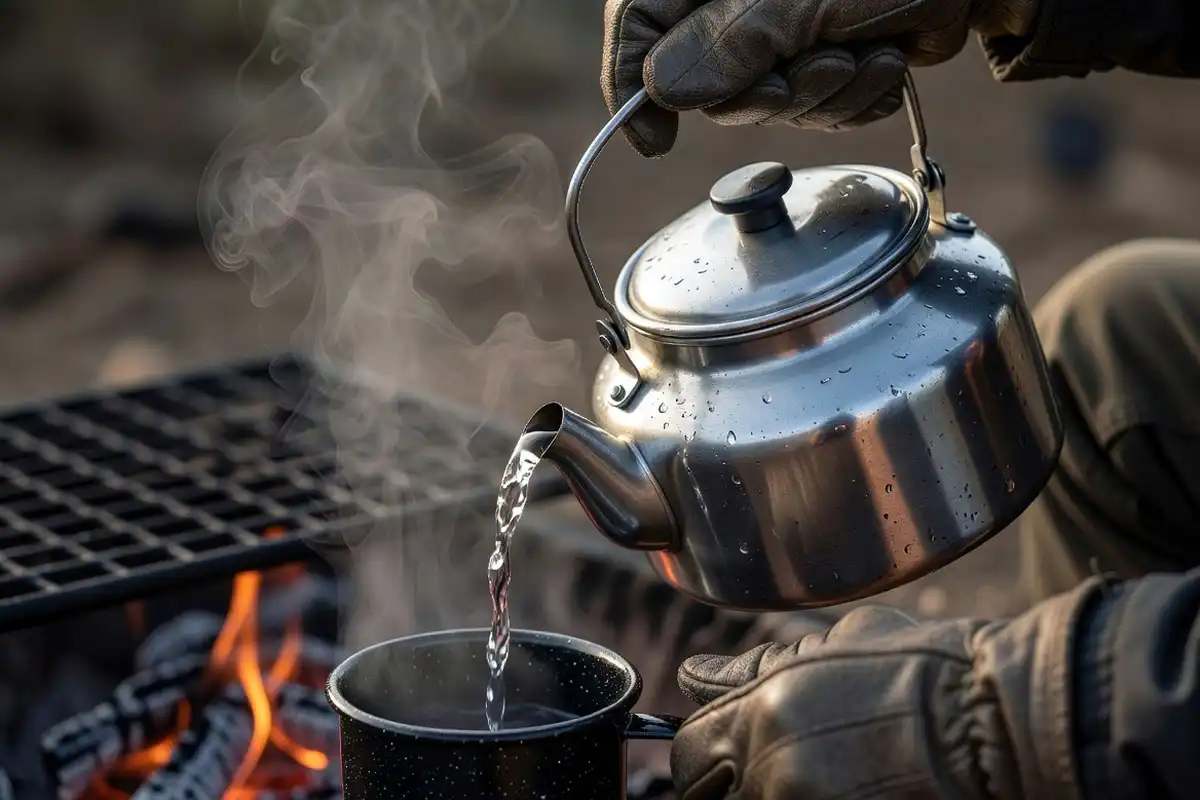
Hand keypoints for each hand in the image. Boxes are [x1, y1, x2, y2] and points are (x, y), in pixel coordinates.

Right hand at [602, 0, 1038, 155]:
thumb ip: (728, 43)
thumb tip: (661, 91)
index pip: (638, 21)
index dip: (631, 85)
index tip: (651, 141)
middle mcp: (736, 0)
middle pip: (704, 82)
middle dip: (767, 93)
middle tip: (819, 67)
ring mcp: (780, 30)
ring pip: (761, 105)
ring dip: (822, 96)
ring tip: (866, 53)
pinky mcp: (820, 57)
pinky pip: (809, 111)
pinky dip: (850, 101)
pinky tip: (882, 61)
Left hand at [670, 582, 1099, 799]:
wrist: (1003, 722)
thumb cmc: (929, 673)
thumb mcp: (837, 645)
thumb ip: (758, 665)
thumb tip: (696, 673)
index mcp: (763, 711)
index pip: (687, 748)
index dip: (701, 751)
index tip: (718, 752)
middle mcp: (773, 769)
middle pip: (705, 794)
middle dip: (723, 783)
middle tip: (762, 770)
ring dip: (768, 793)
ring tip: (817, 775)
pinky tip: (841, 788)